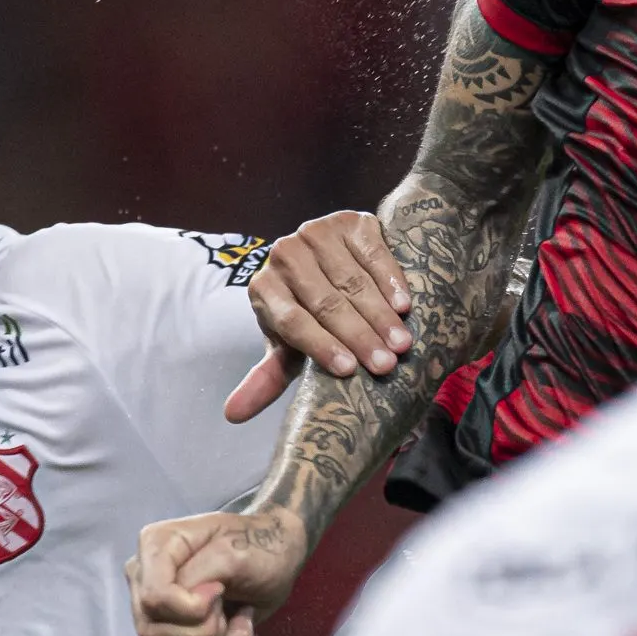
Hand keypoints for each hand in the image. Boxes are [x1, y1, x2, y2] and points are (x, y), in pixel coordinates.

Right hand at [129, 507, 310, 635]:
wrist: (277, 557)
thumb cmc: (257, 546)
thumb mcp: (233, 550)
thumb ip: (199, 574)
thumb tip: (188, 606)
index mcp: (155, 546)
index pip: (153, 599)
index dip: (190, 607)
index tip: (220, 590)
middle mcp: (145, 579)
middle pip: (153, 632)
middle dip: (203, 627)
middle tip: (226, 600)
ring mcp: (155, 611)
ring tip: (230, 611)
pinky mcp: (171, 635)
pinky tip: (233, 622)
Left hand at [224, 209, 413, 422]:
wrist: (332, 262)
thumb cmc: (309, 316)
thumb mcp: (288, 346)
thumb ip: (265, 378)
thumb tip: (232, 415)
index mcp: (264, 288)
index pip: (292, 320)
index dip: (321, 345)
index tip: (350, 371)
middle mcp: (284, 255)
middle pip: (325, 301)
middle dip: (358, 336)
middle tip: (385, 364)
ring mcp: (316, 232)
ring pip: (351, 280)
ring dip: (379, 315)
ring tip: (401, 344)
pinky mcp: (349, 220)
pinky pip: (373, 253)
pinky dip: (390, 280)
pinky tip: (404, 305)